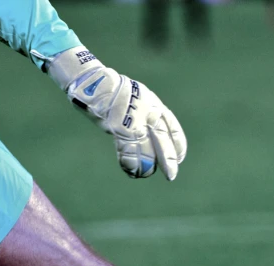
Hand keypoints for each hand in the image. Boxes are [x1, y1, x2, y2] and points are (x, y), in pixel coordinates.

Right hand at [47, 48, 185, 179]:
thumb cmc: (111, 90)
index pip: (172, 126)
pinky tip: (131, 171)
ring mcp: (133, 119)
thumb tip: (145, 134)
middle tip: (171, 175)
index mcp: (154, 103)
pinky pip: (127, 150)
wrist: (93, 81)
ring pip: (146, 148)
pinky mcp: (119, 126)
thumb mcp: (135, 98)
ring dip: (146, 165)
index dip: (177, 144)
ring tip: (144, 174)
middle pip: (162, 139)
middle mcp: (147, 111)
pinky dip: (130, 162)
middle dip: (167, 159)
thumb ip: (143, 114)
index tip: (179, 158)